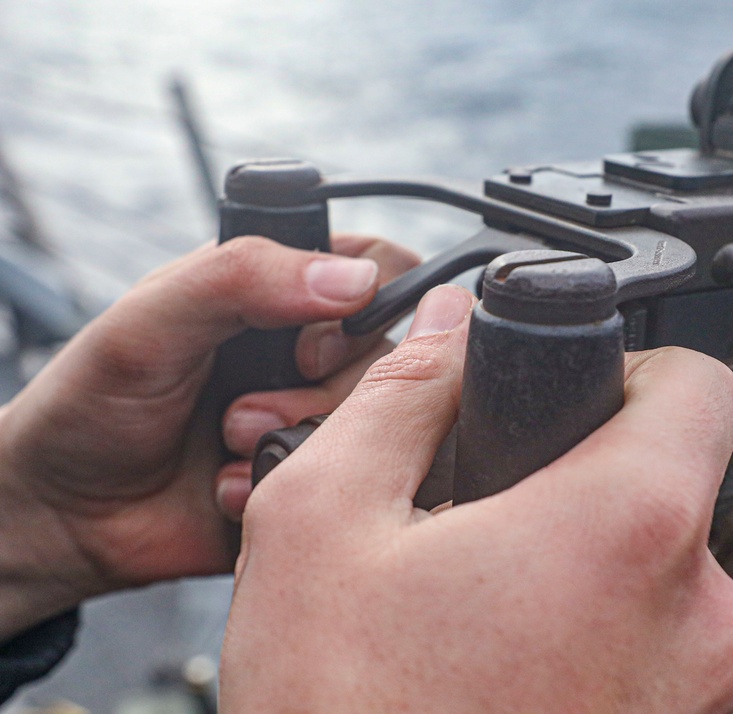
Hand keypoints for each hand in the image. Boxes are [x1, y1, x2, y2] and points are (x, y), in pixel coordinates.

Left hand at [0, 234, 417, 641]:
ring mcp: (318, 415)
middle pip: (391, 352)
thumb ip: (244, 278)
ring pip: (379, 420)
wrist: (65, 515)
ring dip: (299, 439)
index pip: (379, 266)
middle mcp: (311, 349)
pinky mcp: (321, 479)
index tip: (308, 342)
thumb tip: (355, 279)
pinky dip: (288, 485)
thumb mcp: (152, 321)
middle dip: (318, 389)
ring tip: (230, 444)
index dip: (369, 300)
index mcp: (280, 289)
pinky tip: (233, 486)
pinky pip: (352, 483)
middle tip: (244, 406)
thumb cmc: (93, 402)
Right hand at [221, 285, 732, 713]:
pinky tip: (505, 645)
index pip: (699, 383)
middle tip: (494, 502)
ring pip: (659, 563)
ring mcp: (700, 693)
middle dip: (583, 472)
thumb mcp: (326, 519)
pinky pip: (652, 638)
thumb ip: (402, 395)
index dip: (632, 367)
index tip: (580, 389)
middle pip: (671, 477)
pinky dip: (591, 621)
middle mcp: (698, 619)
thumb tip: (447, 331)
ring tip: (485, 587)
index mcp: (629, 532)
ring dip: (580, 555)